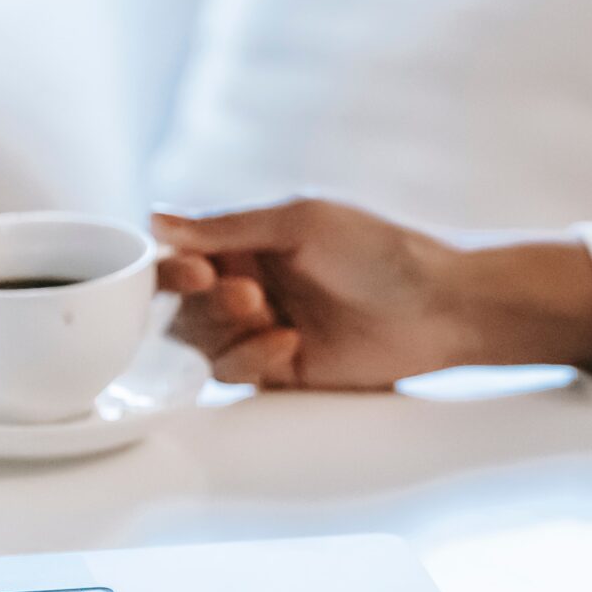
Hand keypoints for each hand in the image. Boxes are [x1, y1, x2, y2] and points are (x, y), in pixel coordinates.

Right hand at [153, 198, 591, 388]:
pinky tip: (288, 343)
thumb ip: (226, 227)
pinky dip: (251, 358)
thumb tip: (154, 220)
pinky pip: (233, 371)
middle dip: (205, 300)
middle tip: (248, 293)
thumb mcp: (301, 224)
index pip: (181, 255)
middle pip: (181, 302)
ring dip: (224, 328)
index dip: (172, 267)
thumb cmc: (379, 252)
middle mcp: (249, 283)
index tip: (197, 270)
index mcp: (249, 242)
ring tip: (267, 311)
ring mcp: (262, 328)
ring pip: (200, 339)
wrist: (436, 307)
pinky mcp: (279, 369)